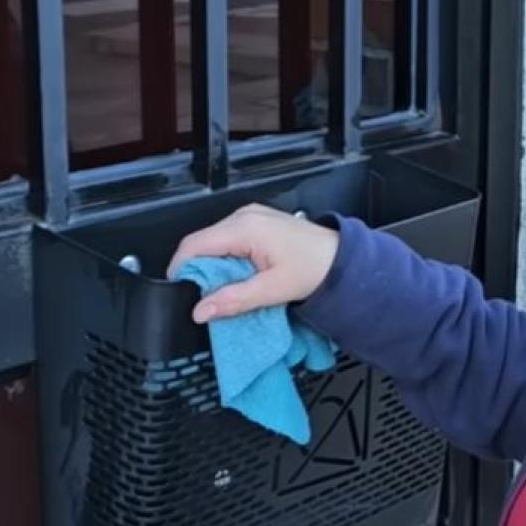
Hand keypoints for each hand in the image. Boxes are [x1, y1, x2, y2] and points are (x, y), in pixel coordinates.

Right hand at [167, 204, 340, 322]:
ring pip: (214, 241)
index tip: (181, 293)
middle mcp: (244, 215)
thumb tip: (200, 311)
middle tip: (206, 297)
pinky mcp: (257, 222)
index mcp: (245, 227)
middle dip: (198, 270)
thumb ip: (235, 299)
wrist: (344, 258)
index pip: (194, 245)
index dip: (181, 269)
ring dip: (213, 266)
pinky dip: (227, 258)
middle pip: (202, 243)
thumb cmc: (315, 268)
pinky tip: (239, 276)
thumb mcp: (274, 289)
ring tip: (224, 289)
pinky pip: (229, 239)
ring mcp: (251, 215)